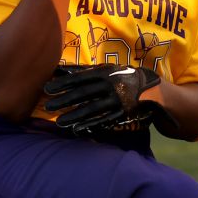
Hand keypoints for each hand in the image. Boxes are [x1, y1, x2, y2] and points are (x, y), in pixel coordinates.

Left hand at [43, 63, 160, 133]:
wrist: (150, 88)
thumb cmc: (120, 75)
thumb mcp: (105, 68)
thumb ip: (83, 70)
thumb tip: (59, 69)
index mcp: (104, 72)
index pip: (79, 78)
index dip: (63, 83)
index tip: (47, 88)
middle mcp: (110, 86)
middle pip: (84, 94)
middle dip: (64, 100)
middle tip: (48, 106)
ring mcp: (116, 101)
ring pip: (92, 109)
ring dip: (74, 116)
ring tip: (59, 122)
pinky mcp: (121, 114)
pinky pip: (103, 121)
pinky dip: (89, 125)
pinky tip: (76, 129)